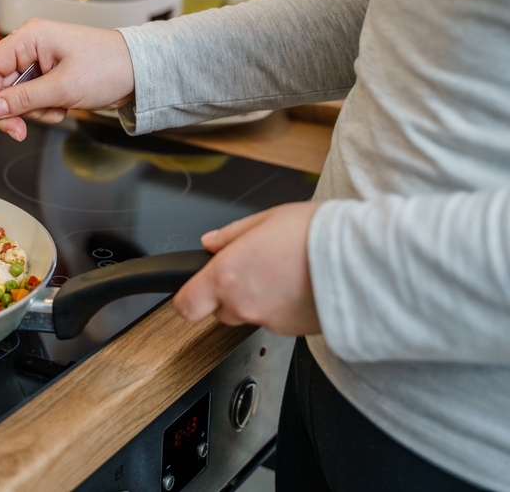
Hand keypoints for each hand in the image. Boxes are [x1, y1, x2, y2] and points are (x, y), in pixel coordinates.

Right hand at [0, 18, 134, 140]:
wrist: (139, 73)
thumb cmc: (109, 67)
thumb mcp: (63, 87)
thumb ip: (24, 99)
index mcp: (30, 37)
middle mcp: (31, 47)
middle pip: (1, 84)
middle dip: (13, 110)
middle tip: (20, 131)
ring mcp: (40, 63)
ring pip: (17, 96)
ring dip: (33, 111)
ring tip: (58, 108)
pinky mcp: (50, 78)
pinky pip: (33, 100)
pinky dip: (45, 110)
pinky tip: (64, 106)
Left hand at [173, 201, 323, 335]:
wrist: (363, 260)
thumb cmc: (317, 234)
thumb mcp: (266, 218)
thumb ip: (231, 235)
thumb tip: (211, 243)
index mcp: (228, 276)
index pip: (186, 305)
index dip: (187, 297)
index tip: (192, 289)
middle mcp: (244, 305)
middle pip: (219, 310)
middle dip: (228, 293)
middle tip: (253, 269)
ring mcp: (270, 322)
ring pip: (250, 315)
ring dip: (257, 300)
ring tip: (282, 273)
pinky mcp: (294, 332)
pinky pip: (277, 321)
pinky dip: (282, 308)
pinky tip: (299, 285)